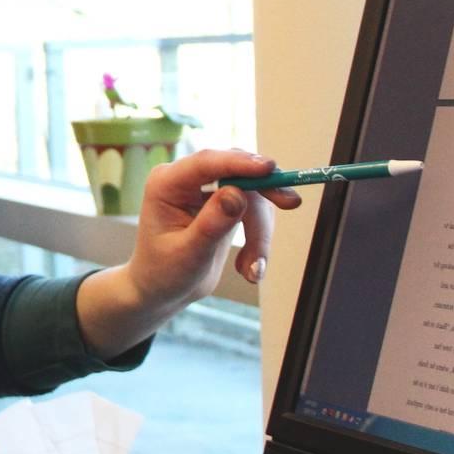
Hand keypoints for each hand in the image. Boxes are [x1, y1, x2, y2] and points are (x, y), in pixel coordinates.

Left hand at [75, 149, 301, 359]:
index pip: (207, 162)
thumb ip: (212, 224)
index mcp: (166, 183)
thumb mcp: (188, 254)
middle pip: (237, 172)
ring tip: (252, 271)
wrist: (163, 290)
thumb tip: (238, 194)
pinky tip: (250, 269)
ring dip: (260, 233)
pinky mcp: (223, 202)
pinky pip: (255, 209)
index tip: (270, 168)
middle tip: (291, 203)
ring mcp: (206, 189)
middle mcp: (186, 179)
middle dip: (264, 194)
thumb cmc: (164, 273)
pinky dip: (259, 238)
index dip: (240, 163)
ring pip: (252, 195)